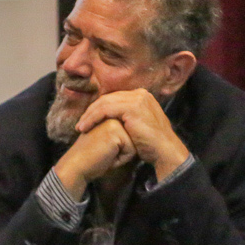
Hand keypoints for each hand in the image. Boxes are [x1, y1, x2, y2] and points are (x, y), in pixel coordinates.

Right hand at [53, 117, 135, 199]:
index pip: (130, 136)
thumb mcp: (106, 142)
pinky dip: (121, 159)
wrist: (75, 166)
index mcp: (109, 117)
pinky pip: (132, 151)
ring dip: (122, 155)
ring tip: (105, 154)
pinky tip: (106, 157)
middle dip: (122, 151)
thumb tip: (137, 138)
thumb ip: (119, 135)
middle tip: (102, 152)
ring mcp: (113, 123)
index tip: (101, 149)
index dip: (120, 149)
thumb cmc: (90, 158)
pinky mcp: (116, 133)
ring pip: (134, 144)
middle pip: (134, 139)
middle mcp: (111, 116)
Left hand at [75, 88, 190, 179]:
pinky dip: (92, 119)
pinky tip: (85, 128)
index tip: (87, 120)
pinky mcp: (131, 107)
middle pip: (107, 98)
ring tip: (80, 127)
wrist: (164, 150)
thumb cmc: (151, 143)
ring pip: (103, 103)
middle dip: (91, 111)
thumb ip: (127, 116)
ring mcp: (137, 99)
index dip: (98, 108)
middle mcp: (140, 94)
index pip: (113, 98)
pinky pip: (104, 110)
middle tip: (80, 124)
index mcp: (142, 96)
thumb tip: (112, 117)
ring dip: (89, 116)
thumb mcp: (138, 124)